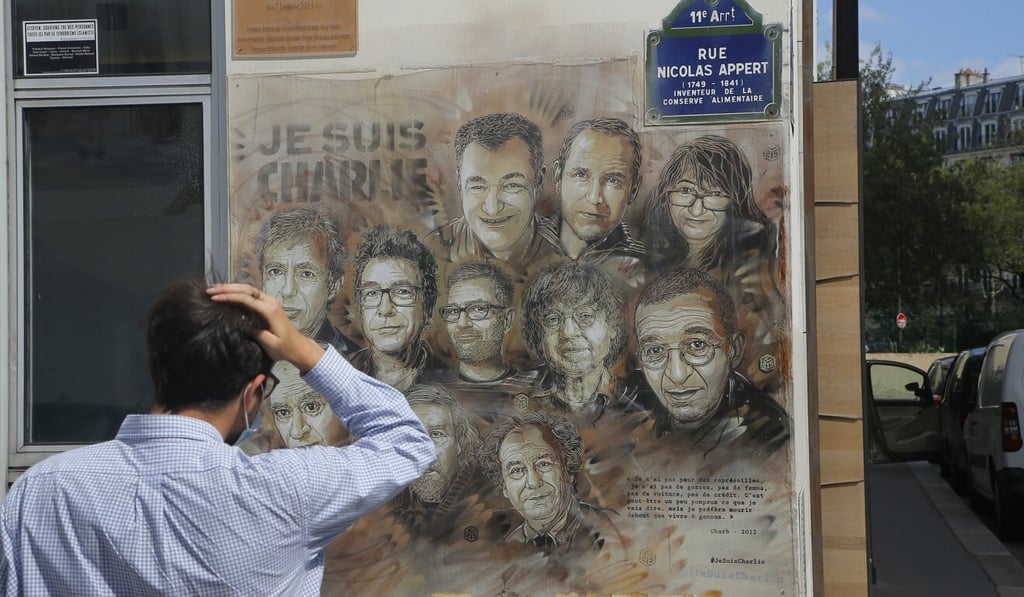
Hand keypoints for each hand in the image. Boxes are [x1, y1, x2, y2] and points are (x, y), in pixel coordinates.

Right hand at [206, 283, 324, 371]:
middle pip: (246, 289)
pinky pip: (251, 295)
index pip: (246, 299)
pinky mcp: (268, 306)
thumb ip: (256, 331)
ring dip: (232, 288)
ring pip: (248, 290)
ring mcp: (269, 302)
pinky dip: (238, 292)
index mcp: (270, 310)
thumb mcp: (270, 343)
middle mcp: (270, 302)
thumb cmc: (285, 348)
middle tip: (210, 290)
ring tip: (215, 289)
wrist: (298, 347)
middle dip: (227, 288)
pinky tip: (228, 294)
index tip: (214, 298)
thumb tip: (240, 320)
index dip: (229, 297)